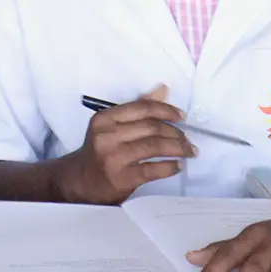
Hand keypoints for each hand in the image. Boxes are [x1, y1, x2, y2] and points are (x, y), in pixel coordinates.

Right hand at [52, 84, 193, 204]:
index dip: (165, 110)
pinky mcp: (122, 177)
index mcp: (104, 119)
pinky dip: (170, 167)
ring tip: (189, 151)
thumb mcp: (112, 127)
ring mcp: (114, 157)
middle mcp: (107, 135)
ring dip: (178, 148)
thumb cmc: (100, 151)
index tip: (182, 117)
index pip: (141, 108)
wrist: (81, 181)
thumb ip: (137, 111)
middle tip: (188, 139)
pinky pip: (154, 169)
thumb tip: (163, 91)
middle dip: (176, 133)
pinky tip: (178, 166)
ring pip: (155, 146)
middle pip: (151, 128)